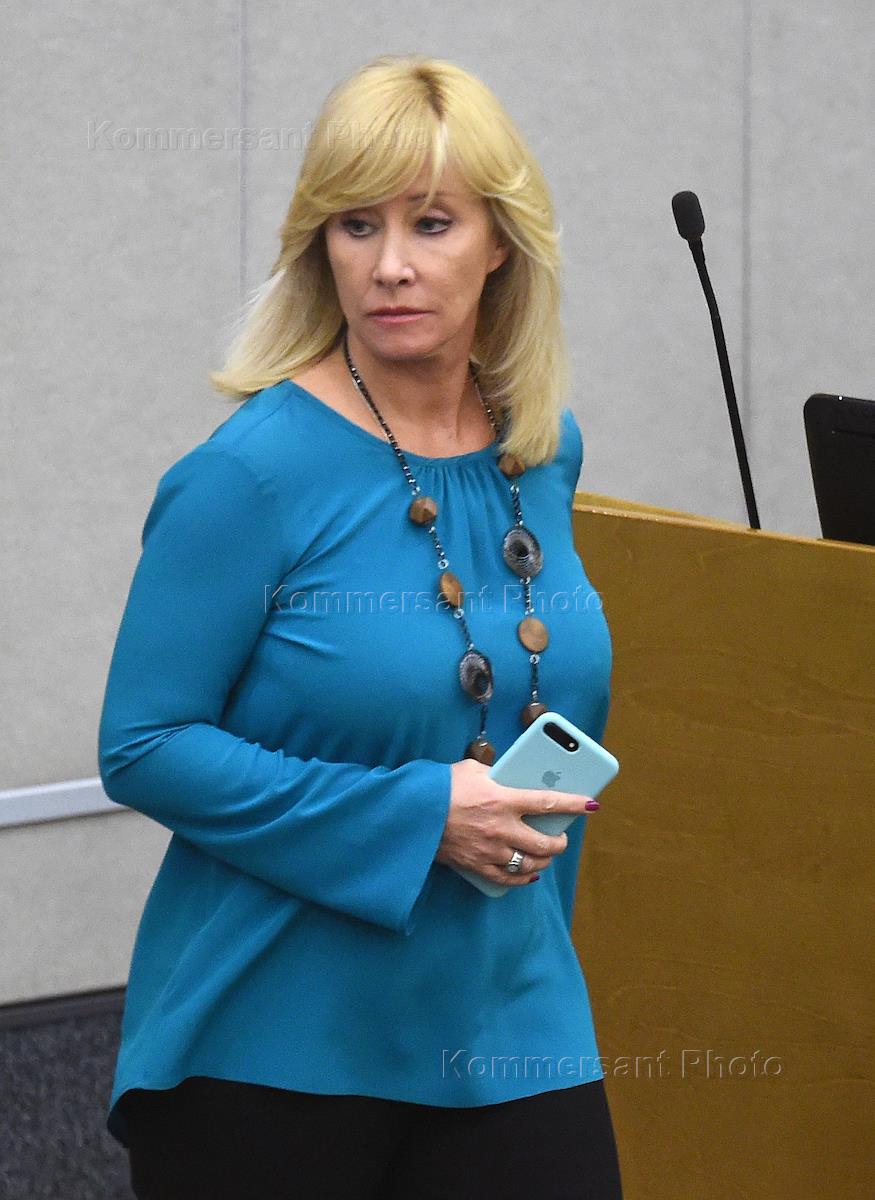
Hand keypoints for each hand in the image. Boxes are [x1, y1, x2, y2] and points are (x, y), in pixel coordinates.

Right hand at [434, 758, 598, 886]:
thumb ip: (495, 774)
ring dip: (543, 861)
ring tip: (546, 855)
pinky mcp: (477, 866)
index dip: (574, 805)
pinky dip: (522, 878)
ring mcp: (490, 851)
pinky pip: (508, 879)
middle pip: (544, 843)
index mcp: (503, 800)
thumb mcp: (471, 770)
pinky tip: (528, 875)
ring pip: (529, 865)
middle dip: (559, 842)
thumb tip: (508, 779)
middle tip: (561, 837)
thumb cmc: (440, 788)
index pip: (548, 803)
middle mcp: (501, 828)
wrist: (411, 815)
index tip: (591, 805)